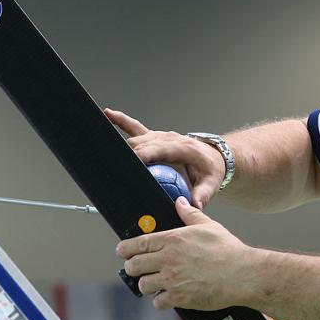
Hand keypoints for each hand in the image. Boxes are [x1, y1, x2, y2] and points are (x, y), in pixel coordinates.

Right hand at [104, 108, 226, 208]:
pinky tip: (107, 114)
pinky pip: (134, 127)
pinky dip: (120, 120)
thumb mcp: (211, 183)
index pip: (158, 149)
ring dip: (123, 145)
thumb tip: (194, 206)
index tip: (132, 162)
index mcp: (182, 147)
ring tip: (107, 151)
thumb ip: (202, 195)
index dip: (143, 155)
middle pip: (143, 143)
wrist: (212, 156)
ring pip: (136, 138)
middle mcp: (168, 138)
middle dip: (128, 153)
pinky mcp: (154, 137)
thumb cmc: (210, 169)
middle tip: (115, 165)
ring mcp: (160, 136)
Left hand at [116, 197, 257, 310]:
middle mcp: (168, 259)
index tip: (121, 251)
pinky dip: (160, 300)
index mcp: (172, 239)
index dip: (125, 248)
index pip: (138, 243)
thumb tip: (180, 202)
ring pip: (143, 284)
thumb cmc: (228, 250)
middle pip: (134, 265)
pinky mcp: (179, 297)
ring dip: (146, 284)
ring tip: (152, 283)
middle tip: (136, 268)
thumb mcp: (208, 225)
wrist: (243, 274)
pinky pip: (158, 302)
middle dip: (132, 267)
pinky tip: (167, 296)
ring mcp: (172, 279)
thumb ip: (189, 214)